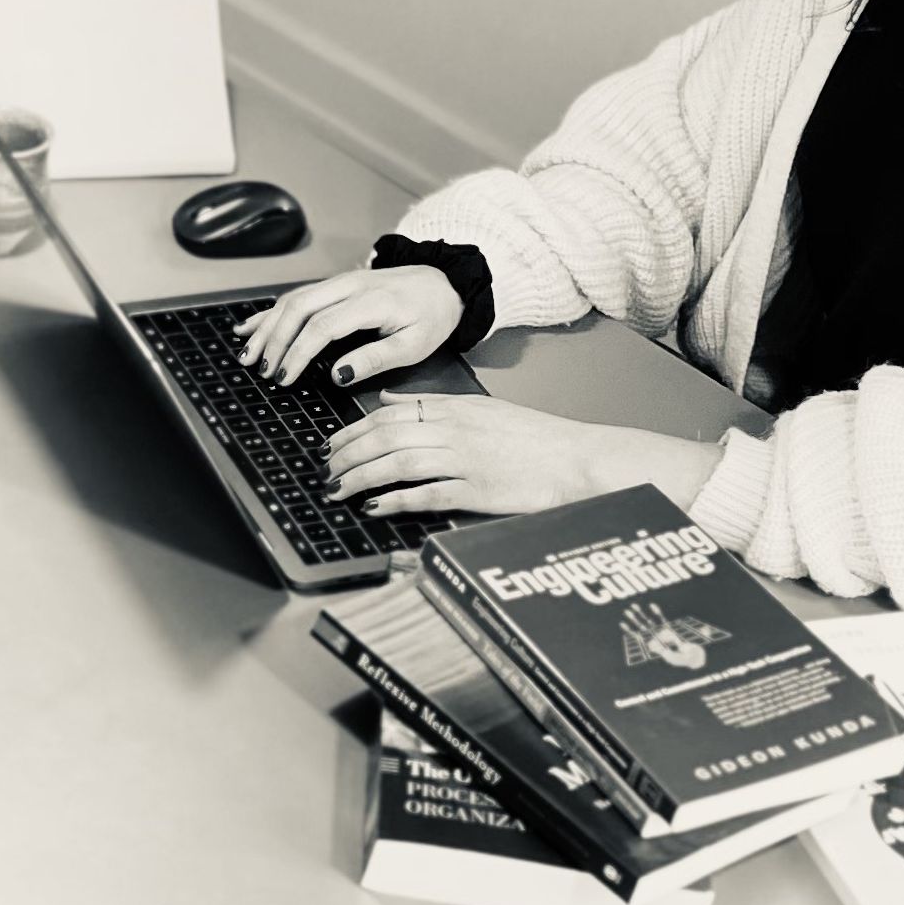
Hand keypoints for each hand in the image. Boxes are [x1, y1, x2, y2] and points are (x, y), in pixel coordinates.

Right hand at [233, 266, 462, 387]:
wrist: (446, 283)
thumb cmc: (432, 316)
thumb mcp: (415, 345)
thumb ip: (376, 359)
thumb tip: (336, 375)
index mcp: (372, 302)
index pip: (323, 326)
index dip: (298, 353)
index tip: (284, 377)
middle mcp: (350, 286)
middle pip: (300, 308)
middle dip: (275, 340)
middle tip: (262, 370)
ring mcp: (341, 281)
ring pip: (293, 299)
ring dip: (267, 326)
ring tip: (247, 353)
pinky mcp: (337, 284)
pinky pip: (298, 294)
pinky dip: (272, 311)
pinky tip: (251, 326)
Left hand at [322, 392, 722, 520]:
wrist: (578, 460)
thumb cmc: (536, 439)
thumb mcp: (483, 409)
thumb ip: (435, 404)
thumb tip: (390, 399)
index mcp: (457, 408)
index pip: (390, 414)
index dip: (353, 429)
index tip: (332, 444)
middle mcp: (455, 430)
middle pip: (384, 437)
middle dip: (346, 454)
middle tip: (326, 469)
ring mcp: (463, 460)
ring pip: (395, 462)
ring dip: (359, 476)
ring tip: (337, 489)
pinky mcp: (474, 491)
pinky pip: (423, 494)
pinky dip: (393, 498)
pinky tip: (374, 505)